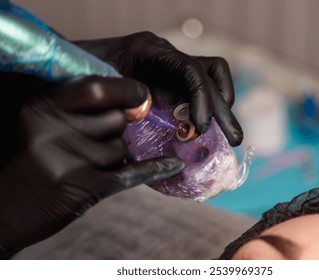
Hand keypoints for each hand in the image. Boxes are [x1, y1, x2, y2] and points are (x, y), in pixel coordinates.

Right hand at [0, 76, 183, 258]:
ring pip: (122, 148)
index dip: (126, 89)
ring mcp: (69, 159)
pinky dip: (155, 168)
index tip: (141, 93)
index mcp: (43, 108)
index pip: (97, 88)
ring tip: (91, 166)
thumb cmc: (29, 165)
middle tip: (105, 138)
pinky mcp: (84, 186)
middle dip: (119, 128)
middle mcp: (54, 128)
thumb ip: (76, 111)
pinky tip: (173, 165)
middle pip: (116, 119)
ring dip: (116, 156)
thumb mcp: (41, 127)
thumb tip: (131, 101)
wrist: (4, 212)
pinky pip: (132, 172)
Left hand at [75, 32, 242, 145]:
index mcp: (149, 51)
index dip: (202, 99)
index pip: (190, 70)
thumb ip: (122, 107)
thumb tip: (147, 144)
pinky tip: (204, 125)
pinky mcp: (170, 78)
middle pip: (208, 76)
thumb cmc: (80, 78)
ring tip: (224, 132)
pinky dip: (208, 105)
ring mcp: (170, 65)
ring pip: (212, 75)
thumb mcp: (99, 91)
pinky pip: (200, 86)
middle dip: (222, 109)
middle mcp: (165, 55)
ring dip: (222, 103)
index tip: (201, 128)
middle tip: (233, 140)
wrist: (69, 67)